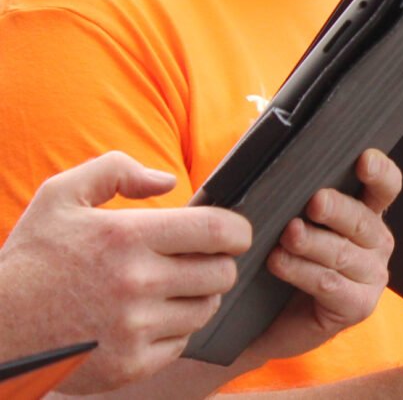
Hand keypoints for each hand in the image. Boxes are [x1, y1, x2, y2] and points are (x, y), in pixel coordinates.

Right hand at [0, 152, 250, 392]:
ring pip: (206, 309)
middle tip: (196, 262)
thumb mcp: (59, 198)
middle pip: (221, 273)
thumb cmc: (31, 261)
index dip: (237, 231)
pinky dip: (174, 331)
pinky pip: (182, 343)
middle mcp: (136, 283)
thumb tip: (166, 180)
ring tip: (169, 289)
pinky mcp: (131, 364)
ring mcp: (135, 328)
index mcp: (126, 237)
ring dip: (197, 297)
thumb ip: (115, 171)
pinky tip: (148, 319)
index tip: (233, 234)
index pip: (218, 231)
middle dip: (217, 263)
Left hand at [240, 148, 400, 364]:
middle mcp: (377, 243)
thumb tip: (276, 164)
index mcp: (366, 215)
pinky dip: (303, 272)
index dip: (380, 172)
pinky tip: (278, 263)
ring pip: (344, 254)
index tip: (364, 159)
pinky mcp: (359, 307)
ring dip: (313, 243)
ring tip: (286, 236)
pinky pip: (331, 285)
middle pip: (363, 220)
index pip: (385, 188)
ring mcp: (372, 277)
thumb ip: (292, 197)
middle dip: (338, 209)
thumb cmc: (275, 263)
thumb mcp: (285, 223)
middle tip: (314, 202)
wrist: (261, 323)